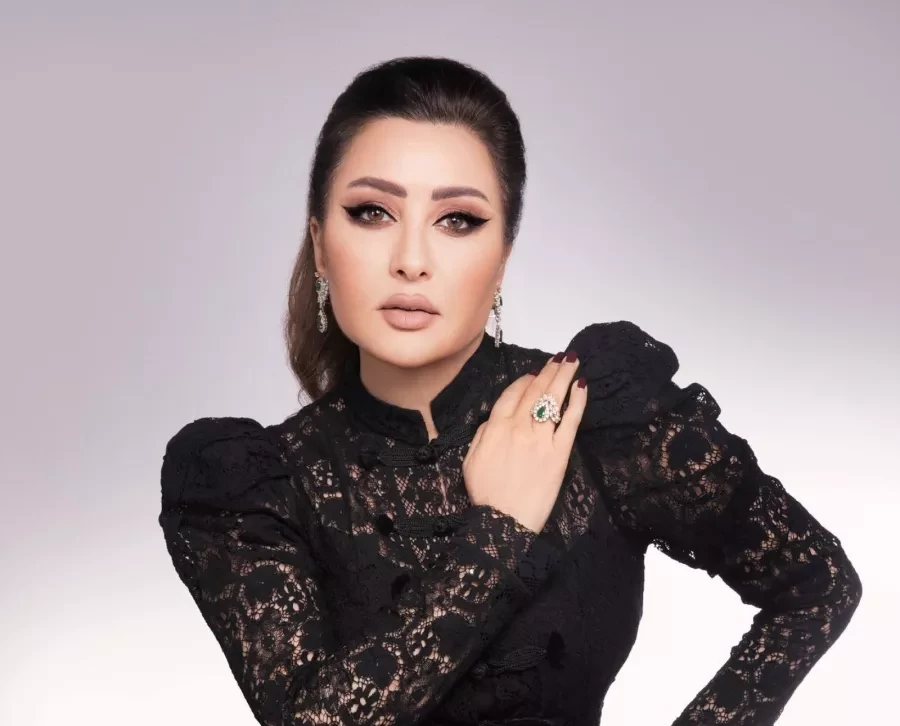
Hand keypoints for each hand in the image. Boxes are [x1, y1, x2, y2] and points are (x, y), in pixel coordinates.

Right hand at [462, 352, 586, 533]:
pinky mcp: (559, 453)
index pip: (512, 394)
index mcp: (495, 428)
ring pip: (553, 400)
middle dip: (549, 370)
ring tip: (571, 361)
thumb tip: (493, 420)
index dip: (525, 380)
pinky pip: (570, 420)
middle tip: (560, 357)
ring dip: (562, 377)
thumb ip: (481, 435)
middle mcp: (518, 427)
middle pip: (536, 391)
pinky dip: (576, 401)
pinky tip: (581, 386)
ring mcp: (540, 439)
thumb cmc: (486, 495)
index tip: (535, 372)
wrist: (504, 522)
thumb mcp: (470, 461)